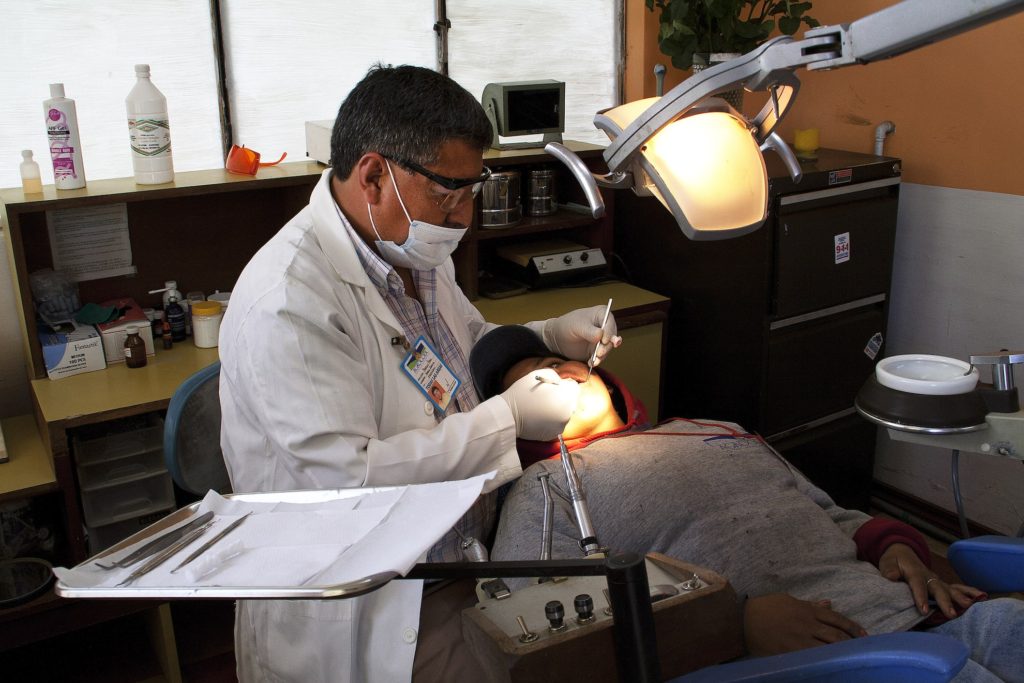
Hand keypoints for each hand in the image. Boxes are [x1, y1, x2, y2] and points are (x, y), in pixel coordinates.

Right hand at [499, 369, 580, 440]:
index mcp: (566, 397)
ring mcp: (560, 426)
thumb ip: (556, 376)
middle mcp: (568, 413)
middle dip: (562, 398)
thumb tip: (562, 383)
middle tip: (546, 397)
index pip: (574, 388)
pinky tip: (539, 417)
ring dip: (557, 410)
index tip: (554, 387)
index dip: (564, 386)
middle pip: (570, 402)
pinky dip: (550, 421)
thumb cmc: (522, 393)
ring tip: (541, 407)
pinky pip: (556, 424)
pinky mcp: (552, 435)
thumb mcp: (540, 374)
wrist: (508, 415)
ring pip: (564, 414)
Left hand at [543, 306, 621, 364]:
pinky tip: (591, 363)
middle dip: (607, 346)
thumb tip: (601, 335)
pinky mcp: (598, 350)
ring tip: (595, 360)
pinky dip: (597, 360)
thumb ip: (589, 331)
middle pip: (612, 337)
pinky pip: (601, 356)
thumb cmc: (567, 326)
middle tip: (599, 353)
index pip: (610, 323)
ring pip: (608, 348)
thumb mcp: (577, 326)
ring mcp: (602, 339)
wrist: (557, 338)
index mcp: (602, 314)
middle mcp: (605, 327)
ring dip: (602, 355)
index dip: (609, 332)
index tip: (603, 340)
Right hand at [743, 593, 866, 656]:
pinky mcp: (791, 652)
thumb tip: (829, 603)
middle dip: (851, 642)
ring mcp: (799, 639)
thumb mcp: (787, 600)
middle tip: (862, 648)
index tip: (863, 634)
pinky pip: (813, 656)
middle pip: (836, 635)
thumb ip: (809, 604)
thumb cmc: (764, 607)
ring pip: (827, 647)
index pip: (836, 618)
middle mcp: (806, 624)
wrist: (742, 621)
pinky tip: (833, 663)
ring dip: (842, 652)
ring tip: (852, 657)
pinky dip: (825, 660)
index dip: (852, 627)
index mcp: (806, 609)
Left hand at [877, 543, 986, 617]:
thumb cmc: (893, 560)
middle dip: (945, 601)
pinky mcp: (942, 585)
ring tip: (969, 607)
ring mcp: (937, 581)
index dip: (920, 597)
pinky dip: (970, 592)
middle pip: (938, 589)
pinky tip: (982, 597)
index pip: (917, 584)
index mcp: (914, 572)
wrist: (903, 552)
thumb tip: (892, 577)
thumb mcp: (886, 563)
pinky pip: (957, 588)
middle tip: (951, 614)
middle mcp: (929, 576)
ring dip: (960, 598)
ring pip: (950, 589)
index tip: (922, 610)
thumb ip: (889, 570)